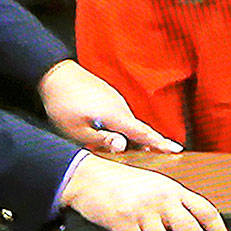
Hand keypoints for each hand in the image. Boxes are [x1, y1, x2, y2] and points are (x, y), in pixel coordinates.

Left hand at [38, 60, 182, 153]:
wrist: (55, 74)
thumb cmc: (63, 104)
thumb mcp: (77, 130)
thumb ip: (101, 140)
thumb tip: (123, 146)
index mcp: (115, 115)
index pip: (143, 133)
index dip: (160, 143)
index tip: (176, 149)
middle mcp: (119, 105)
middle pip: (137, 129)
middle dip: (148, 143)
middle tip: (157, 156)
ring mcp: (113, 98)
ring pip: (127, 122)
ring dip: (131, 135)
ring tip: (132, 151)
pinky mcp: (107, 95)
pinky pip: (119, 114)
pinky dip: (122, 126)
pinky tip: (113, 134)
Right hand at [59, 155, 230, 230]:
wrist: (87, 175)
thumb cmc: (119, 181)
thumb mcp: (152, 184)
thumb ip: (170, 200)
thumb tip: (189, 226)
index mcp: (172, 189)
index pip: (205, 209)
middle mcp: (161, 198)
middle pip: (191, 229)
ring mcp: (142, 209)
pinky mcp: (123, 221)